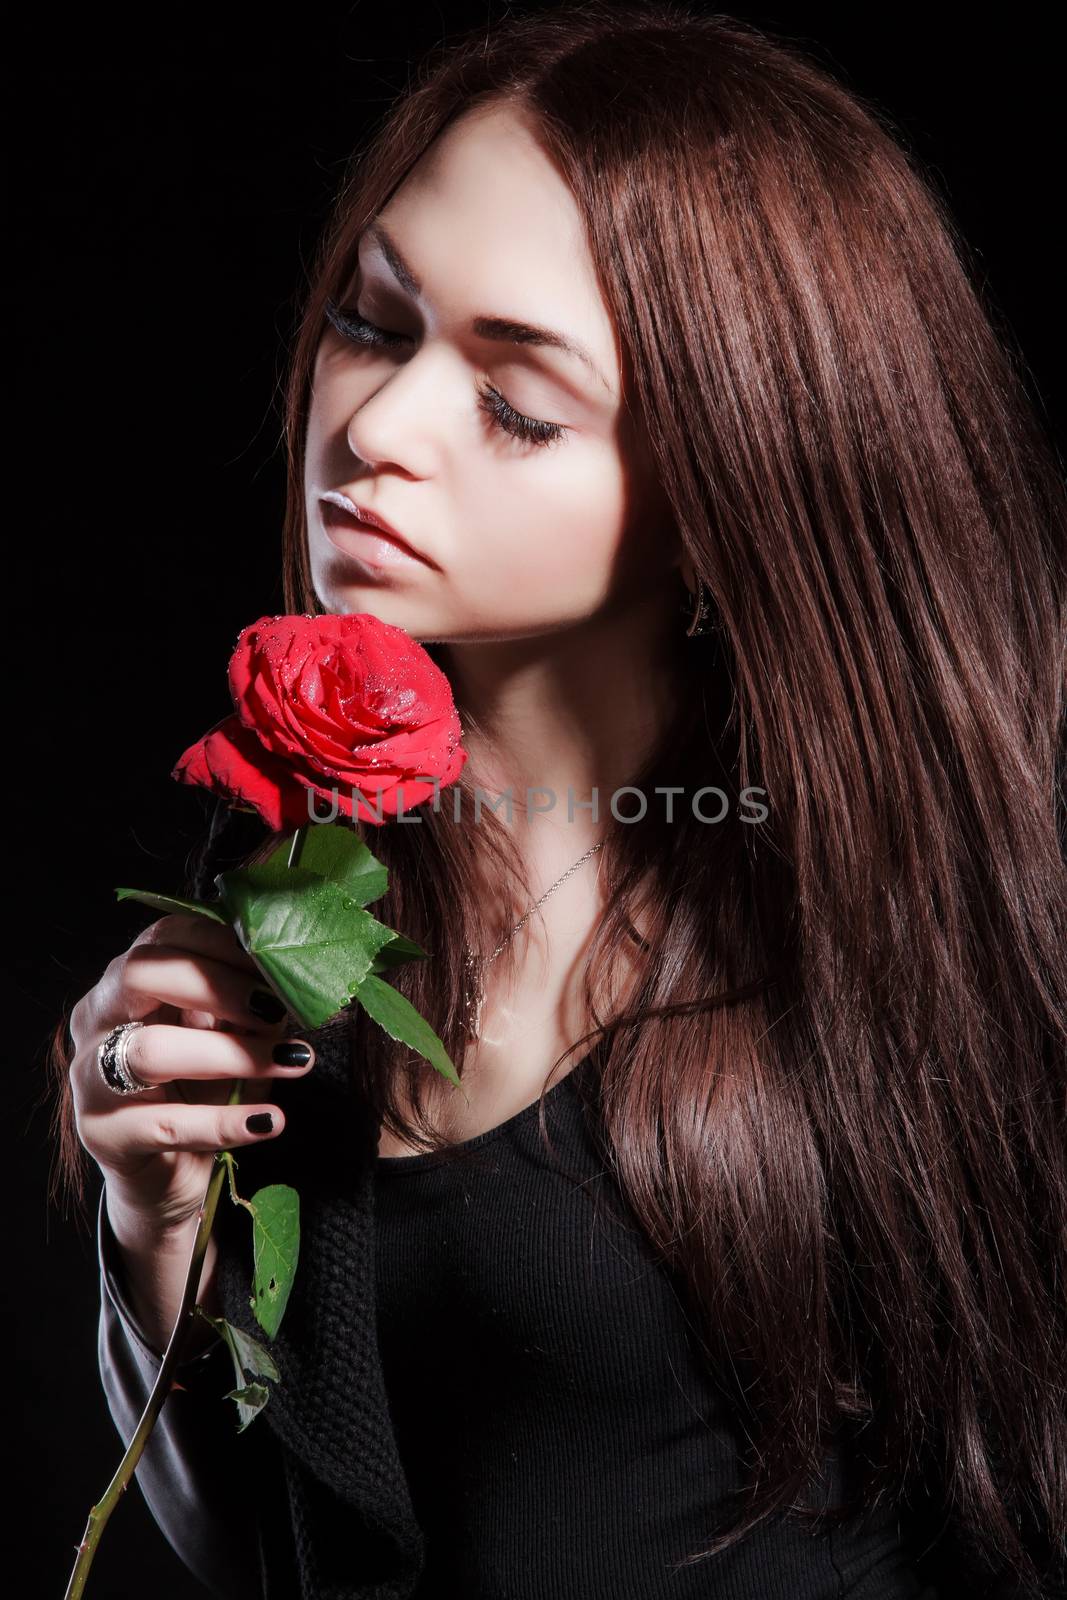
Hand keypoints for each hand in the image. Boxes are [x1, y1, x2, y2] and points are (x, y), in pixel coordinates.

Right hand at [68, 912, 314, 1231]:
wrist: (166, 1174)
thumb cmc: (197, 1088)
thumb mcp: (226, 1036)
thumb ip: (248, 1005)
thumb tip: (296, 979)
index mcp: (125, 982)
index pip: (163, 937)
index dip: (221, 943)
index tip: (274, 963)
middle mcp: (97, 1020)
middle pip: (140, 974)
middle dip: (216, 985)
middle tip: (276, 1008)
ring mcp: (91, 1080)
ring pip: (150, 1051)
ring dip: (230, 1054)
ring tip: (291, 1061)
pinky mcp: (106, 1136)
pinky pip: (168, 1125)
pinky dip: (225, 1122)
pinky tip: (271, 1121)